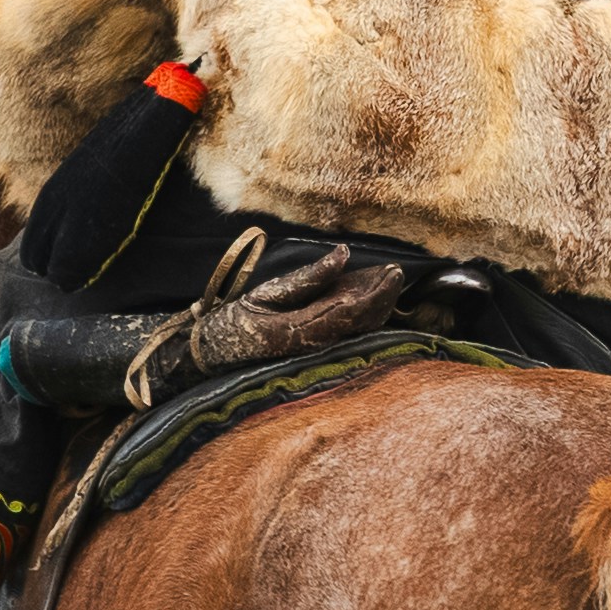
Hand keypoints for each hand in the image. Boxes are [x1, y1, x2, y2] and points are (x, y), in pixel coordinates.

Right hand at [189, 246, 413, 361]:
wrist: (213, 354)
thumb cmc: (236, 320)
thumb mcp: (266, 294)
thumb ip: (308, 278)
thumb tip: (342, 255)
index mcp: (301, 332)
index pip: (351, 311)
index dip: (376, 291)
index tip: (394, 271)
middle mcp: (316, 347)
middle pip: (363, 321)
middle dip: (383, 295)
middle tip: (396, 271)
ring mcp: (319, 352)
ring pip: (361, 328)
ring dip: (378, 303)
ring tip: (388, 278)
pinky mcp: (319, 350)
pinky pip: (350, 331)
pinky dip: (366, 312)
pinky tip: (371, 295)